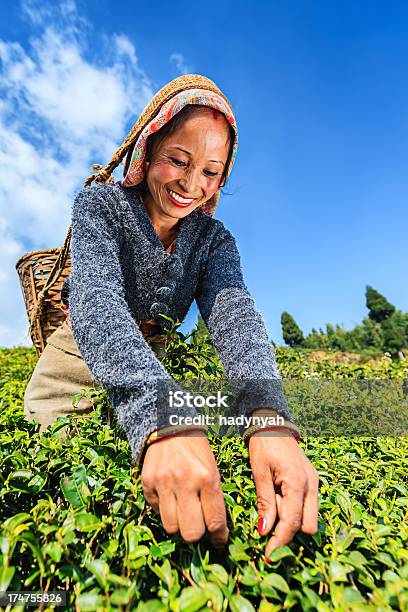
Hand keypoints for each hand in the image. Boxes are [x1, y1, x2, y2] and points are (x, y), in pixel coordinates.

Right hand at [141, 431, 228, 547]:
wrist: (171, 427)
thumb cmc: (197, 451)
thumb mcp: (212, 470)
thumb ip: (213, 499)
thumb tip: (215, 531)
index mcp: (207, 478)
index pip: (215, 521)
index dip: (219, 537)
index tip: (219, 540)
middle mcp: (185, 482)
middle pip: (191, 533)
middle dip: (196, 534)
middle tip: (198, 525)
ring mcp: (163, 483)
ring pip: (171, 527)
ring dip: (179, 523)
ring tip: (183, 511)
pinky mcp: (147, 483)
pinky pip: (156, 512)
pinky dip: (164, 510)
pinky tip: (170, 496)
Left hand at [248, 414, 318, 558]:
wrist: (273, 423)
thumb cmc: (264, 445)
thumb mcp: (260, 473)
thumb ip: (265, 502)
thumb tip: (264, 531)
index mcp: (298, 482)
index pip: (292, 522)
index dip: (280, 541)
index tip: (269, 554)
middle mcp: (312, 485)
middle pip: (308, 526)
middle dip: (289, 531)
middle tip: (267, 522)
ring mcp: (315, 482)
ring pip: (310, 517)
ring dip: (292, 519)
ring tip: (272, 504)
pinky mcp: (313, 481)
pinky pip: (308, 505)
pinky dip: (294, 509)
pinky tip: (279, 499)